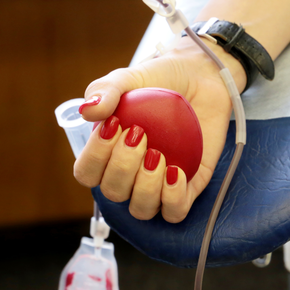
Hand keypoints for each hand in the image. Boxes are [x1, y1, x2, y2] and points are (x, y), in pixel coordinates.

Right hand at [73, 37, 246, 222]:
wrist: (202, 77)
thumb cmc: (161, 80)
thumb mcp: (130, 78)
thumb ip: (106, 90)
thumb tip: (88, 111)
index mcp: (108, 152)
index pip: (87, 173)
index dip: (95, 158)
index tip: (115, 125)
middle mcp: (131, 174)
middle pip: (114, 193)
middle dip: (123, 167)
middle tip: (141, 134)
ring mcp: (159, 183)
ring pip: (141, 209)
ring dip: (146, 187)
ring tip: (158, 155)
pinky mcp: (189, 186)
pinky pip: (175, 212)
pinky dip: (173, 198)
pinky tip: (176, 172)